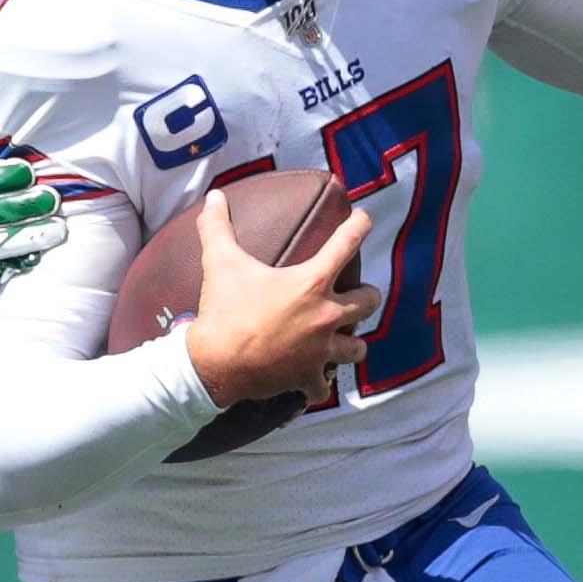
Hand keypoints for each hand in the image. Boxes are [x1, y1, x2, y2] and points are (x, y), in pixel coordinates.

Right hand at [181, 192, 379, 408]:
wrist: (213, 363)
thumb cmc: (223, 311)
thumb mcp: (220, 263)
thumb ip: (218, 227)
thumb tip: (213, 197)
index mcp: (311, 282)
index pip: (346, 243)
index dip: (359, 225)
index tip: (365, 219)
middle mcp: (326, 315)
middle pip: (369, 300)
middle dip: (366, 295)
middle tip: (358, 293)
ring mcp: (321, 350)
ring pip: (357, 347)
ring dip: (352, 342)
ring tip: (344, 339)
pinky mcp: (308, 377)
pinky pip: (324, 384)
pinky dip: (320, 382)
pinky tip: (316, 379)